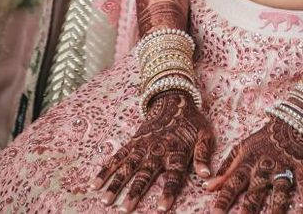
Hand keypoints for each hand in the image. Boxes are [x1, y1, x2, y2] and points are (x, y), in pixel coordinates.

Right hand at [92, 90, 213, 210]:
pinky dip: (106, 169)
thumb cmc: (191, 122)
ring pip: (127, 167)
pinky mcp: (133, 142)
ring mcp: (142, 146)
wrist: (174, 99)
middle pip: (145, 173)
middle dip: (135, 191)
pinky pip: (117, 157)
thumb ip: (203, 156)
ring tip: (106, 200)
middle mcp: (157, 150)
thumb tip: (207, 176)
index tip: (161, 208)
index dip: (168, 191)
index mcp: (176, 151)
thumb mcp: (204, 135)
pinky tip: (95, 183)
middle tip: (125, 209)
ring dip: (116, 183)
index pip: (173, 175)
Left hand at [205, 116, 302, 212]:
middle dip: (248, 208)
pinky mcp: (302, 167)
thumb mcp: (242, 148)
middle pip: (256, 190)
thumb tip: (207, 187)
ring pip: (280, 191)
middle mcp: (265, 166)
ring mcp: (284, 167)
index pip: (233, 182)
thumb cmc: (264, 139)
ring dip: (276, 209)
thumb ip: (226, 168)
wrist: (292, 120)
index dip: (224, 198)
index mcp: (249, 162)